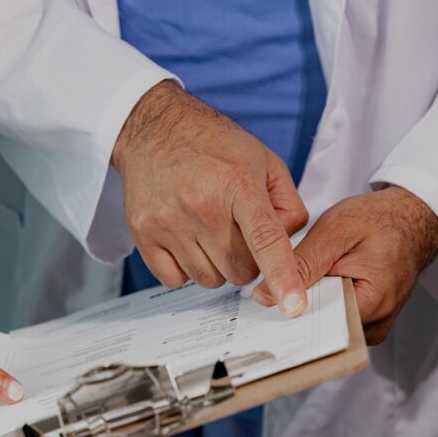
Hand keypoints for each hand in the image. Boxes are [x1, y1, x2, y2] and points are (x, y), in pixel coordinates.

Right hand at [112, 81, 309, 316]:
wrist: (154, 128)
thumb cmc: (214, 145)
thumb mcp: (264, 160)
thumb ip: (288, 204)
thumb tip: (288, 246)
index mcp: (238, 184)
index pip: (266, 239)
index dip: (283, 276)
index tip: (293, 308)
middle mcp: (202, 205)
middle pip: (240, 271)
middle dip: (247, 262)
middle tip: (237, 234)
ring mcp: (169, 221)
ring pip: (209, 280)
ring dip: (216, 266)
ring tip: (209, 233)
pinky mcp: (144, 233)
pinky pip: (174, 280)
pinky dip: (185, 270)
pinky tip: (185, 240)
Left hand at [252, 186, 437, 343]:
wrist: (409, 218)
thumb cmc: (378, 220)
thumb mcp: (335, 232)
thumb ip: (301, 264)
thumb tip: (265, 296)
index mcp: (374, 302)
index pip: (321, 328)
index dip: (289, 318)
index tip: (264, 310)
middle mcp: (377, 323)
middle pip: (322, 331)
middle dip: (294, 313)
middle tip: (270, 296)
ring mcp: (374, 324)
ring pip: (326, 326)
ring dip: (307, 307)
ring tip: (295, 285)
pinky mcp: (367, 318)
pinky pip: (335, 318)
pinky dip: (319, 304)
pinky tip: (310, 288)